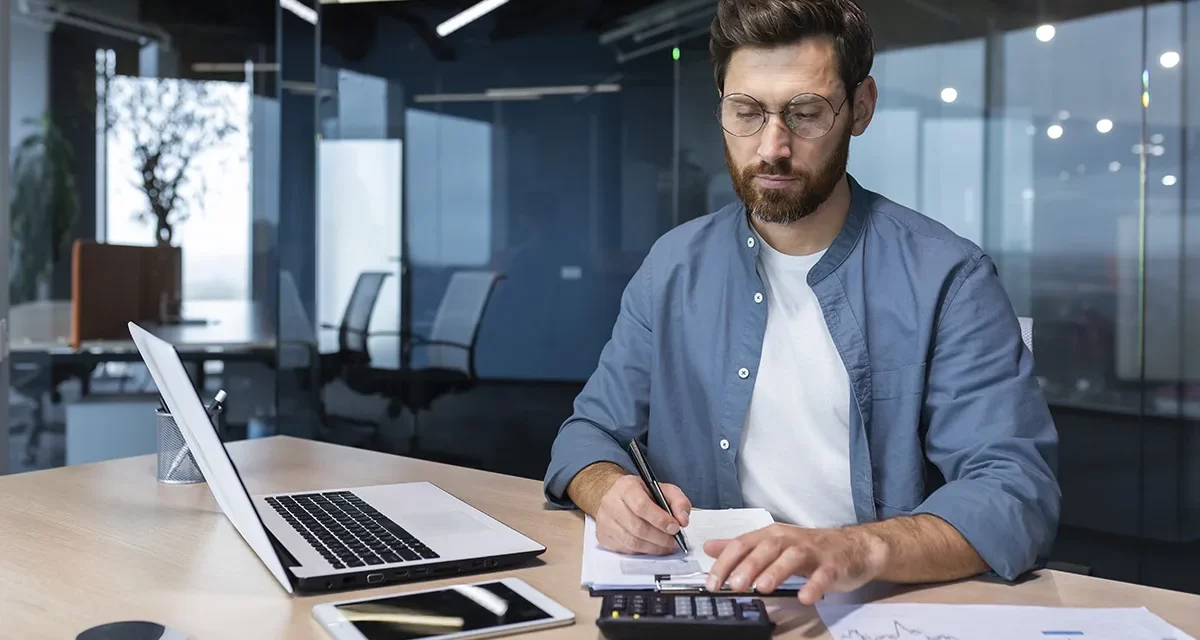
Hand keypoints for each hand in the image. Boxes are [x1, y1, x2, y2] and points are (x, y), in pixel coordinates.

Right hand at [595, 474, 691, 554]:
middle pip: (637, 527)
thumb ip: (678, 501)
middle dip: (660, 538)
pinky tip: (652, 547)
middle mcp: (611, 503)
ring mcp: (605, 521)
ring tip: (667, 546)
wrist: (615, 496)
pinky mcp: (603, 536)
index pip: (641, 506)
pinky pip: (626, 550)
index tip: (675, 527)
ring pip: (631, 542)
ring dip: (654, 548)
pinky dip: (643, 551)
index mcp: (626, 487)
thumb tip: (683, 520)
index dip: (660, 519)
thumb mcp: (663, 489)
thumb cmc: (641, 493)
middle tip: (674, 541)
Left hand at [704, 523, 888, 604]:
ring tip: (762, 588)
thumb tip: (709, 547)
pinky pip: (823, 574)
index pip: (743, 544)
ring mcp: (813, 551)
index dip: (725, 563)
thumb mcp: (772, 544)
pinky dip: (814, 585)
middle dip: (748, 566)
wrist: (854, 547)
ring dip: (776, 571)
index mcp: (772, 535)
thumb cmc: (810, 548)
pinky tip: (804, 597)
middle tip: (733, 584)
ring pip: (792, 557)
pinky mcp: (833, 565)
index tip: (711, 583)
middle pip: (766, 548)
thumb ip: (741, 547)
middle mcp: (790, 540)